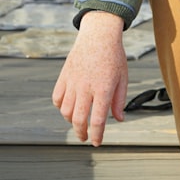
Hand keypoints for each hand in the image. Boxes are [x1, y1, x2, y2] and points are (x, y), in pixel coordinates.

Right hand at [52, 10, 128, 146]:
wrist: (99, 36)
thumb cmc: (114, 57)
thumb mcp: (123, 78)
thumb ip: (119, 100)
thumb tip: (118, 119)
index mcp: (103, 89)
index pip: (97, 120)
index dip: (96, 135)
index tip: (96, 143)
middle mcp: (86, 88)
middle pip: (78, 120)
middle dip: (81, 133)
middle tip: (85, 138)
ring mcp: (72, 82)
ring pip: (65, 111)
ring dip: (71, 121)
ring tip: (79, 122)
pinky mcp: (63, 77)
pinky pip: (57, 98)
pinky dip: (61, 107)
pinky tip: (68, 108)